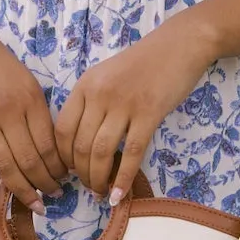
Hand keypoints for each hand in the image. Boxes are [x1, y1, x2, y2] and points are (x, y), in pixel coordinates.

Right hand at [0, 6, 67, 216]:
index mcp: (31, 98)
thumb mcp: (25, 79)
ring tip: (34, 206)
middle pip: (31, 159)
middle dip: (46, 184)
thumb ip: (37, 111)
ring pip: (6, 166)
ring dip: (22, 191)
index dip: (60, 167)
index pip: (51, 144)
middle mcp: (9, 111)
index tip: (66, 180)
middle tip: (53, 198)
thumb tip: (53, 149)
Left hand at [52, 11, 218, 203]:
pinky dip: (123, 178)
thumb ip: (91, 102)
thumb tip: (81, 141)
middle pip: (80, 145)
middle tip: (88, 187)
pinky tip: (120, 194)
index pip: (62, 129)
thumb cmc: (142, 63)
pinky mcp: (148, 113)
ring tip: (100, 192)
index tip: (69, 171)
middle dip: (81, 173)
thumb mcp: (106, 75)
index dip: (62, 157)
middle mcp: (99, 94)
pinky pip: (131, 153)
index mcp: (85, 85)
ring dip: (97, 178)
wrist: (178, 46)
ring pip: (101, 152)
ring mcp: (124, 104)